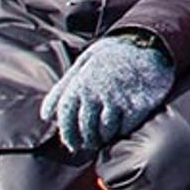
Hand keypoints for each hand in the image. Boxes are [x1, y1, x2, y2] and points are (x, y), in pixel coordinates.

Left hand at [46, 29, 173, 154]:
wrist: (145, 45)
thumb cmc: (109, 57)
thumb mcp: (82, 65)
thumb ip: (62, 89)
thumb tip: (45, 115)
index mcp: (80, 84)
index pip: (66, 117)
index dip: (67, 134)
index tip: (72, 144)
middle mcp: (97, 93)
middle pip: (86, 128)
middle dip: (87, 140)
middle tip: (91, 143)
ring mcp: (118, 99)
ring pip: (106, 131)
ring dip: (105, 137)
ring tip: (106, 136)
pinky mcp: (138, 104)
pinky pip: (126, 127)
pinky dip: (123, 130)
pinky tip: (123, 126)